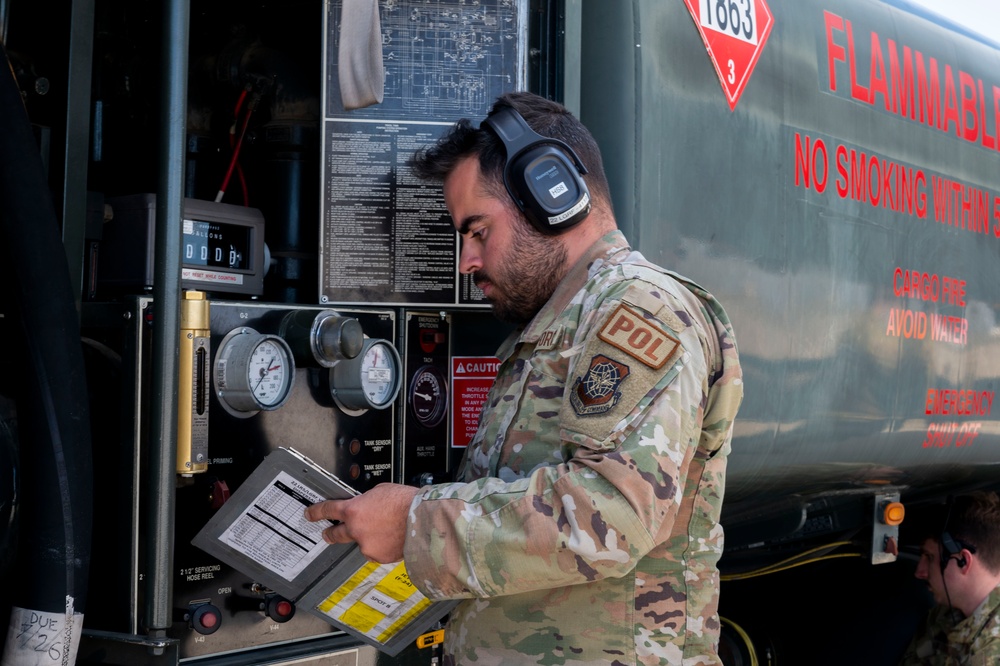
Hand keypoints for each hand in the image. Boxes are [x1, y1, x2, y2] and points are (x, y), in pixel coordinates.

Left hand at [304, 483, 418, 563]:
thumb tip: (365, 507)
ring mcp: (366, 545)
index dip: (316, 512)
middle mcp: (355, 530)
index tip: (310, 514)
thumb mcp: (380, 491)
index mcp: (354, 510)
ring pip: (362, 542)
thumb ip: (367, 501)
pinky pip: (376, 551)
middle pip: (335, 534)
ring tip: (387, 529)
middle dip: (330, 533)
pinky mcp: (378, 556)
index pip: (328, 510)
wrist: (421, 520)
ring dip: (368, 538)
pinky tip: (394, 537)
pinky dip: (382, 545)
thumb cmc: (405, 502)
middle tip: (328, 534)